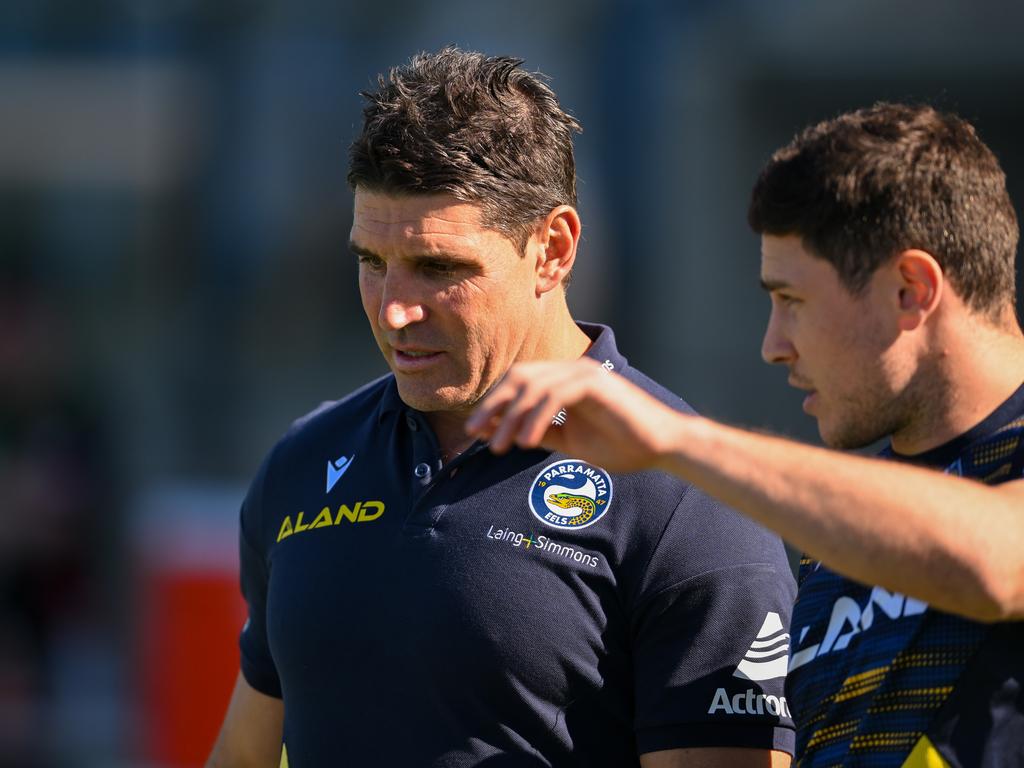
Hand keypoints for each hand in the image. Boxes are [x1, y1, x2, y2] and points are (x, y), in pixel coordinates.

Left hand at [466, 358, 686, 472]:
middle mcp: (571, 370)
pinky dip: (536, 418)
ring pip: (532, 386)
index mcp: (564, 380)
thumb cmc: (620, 445)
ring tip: (499, 447)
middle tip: (474, 433)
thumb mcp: (569, 440)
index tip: (474, 431)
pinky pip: (555, 396)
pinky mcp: (596, 383)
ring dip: (510, 417)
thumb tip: (499, 432)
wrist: (662, 448)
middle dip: (492, 405)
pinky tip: (526, 443)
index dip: (493, 404)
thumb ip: (538, 432)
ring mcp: (584, 373)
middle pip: (518, 377)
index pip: (517, 382)